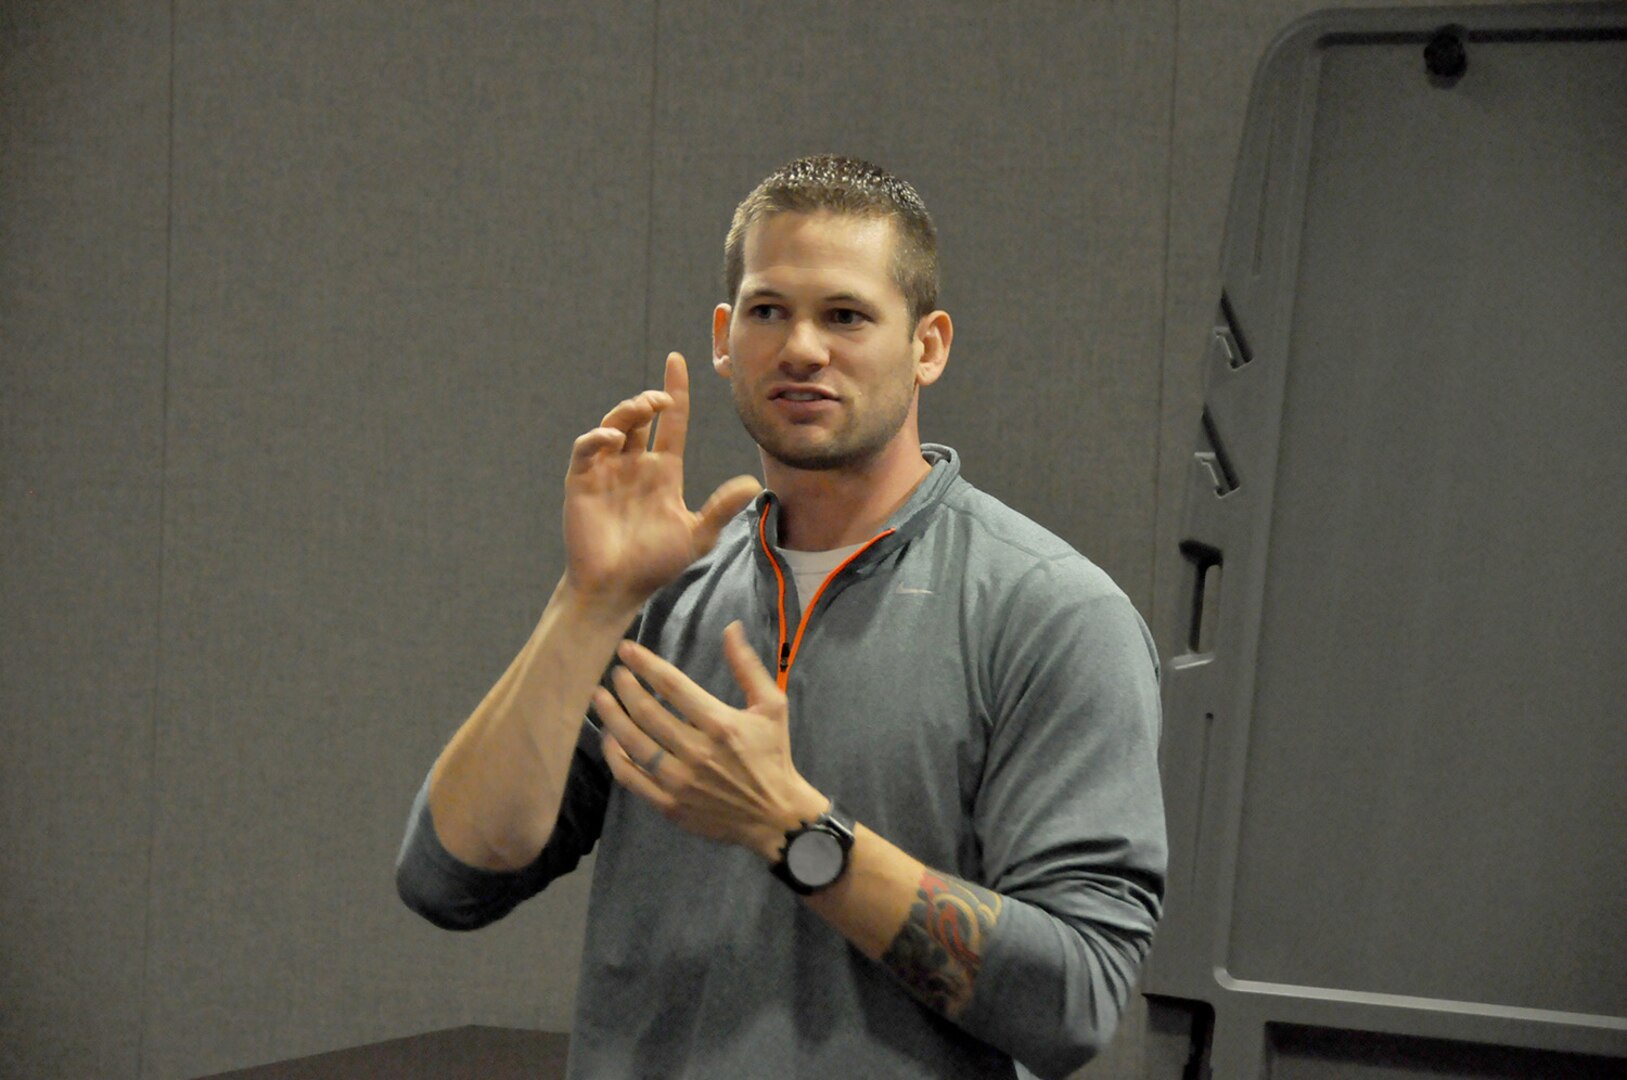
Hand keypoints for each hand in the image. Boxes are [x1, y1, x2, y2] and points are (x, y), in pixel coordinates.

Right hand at [563, 353, 760, 612]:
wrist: (617, 589)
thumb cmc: (655, 565)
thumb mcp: (696, 535)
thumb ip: (721, 509)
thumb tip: (752, 483)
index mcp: (662, 472)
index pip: (670, 422)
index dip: (675, 391)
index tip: (678, 362)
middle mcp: (634, 465)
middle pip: (640, 417)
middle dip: (649, 400)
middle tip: (662, 398)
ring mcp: (607, 471)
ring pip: (614, 425)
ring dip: (628, 411)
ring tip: (644, 409)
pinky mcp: (583, 482)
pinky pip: (587, 449)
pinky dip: (597, 438)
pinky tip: (613, 439)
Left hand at [592, 622, 827, 860]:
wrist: (775, 816)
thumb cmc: (773, 756)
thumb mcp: (772, 706)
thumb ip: (748, 667)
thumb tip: (731, 628)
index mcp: (720, 724)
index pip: (672, 685)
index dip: (645, 664)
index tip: (626, 650)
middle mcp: (697, 752)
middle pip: (647, 712)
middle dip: (625, 687)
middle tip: (614, 673)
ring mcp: (680, 781)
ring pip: (633, 744)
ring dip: (612, 717)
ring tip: (600, 698)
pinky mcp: (670, 805)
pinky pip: (631, 778)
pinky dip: (615, 756)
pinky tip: (609, 738)